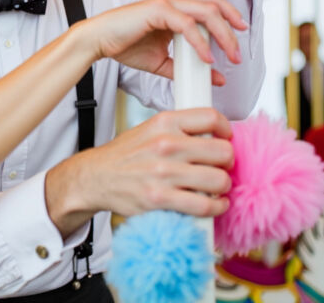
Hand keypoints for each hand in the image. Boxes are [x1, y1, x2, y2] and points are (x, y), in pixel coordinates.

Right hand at [46, 108, 233, 235]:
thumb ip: (179, 129)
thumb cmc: (125, 156)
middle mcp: (165, 145)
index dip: (226, 130)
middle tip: (220, 166)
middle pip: (222, 151)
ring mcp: (163, 172)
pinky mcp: (160, 198)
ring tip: (216, 187)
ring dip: (223, 186)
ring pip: (219, 180)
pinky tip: (213, 204)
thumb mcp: (149, 129)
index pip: (211, 117)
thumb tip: (213, 135)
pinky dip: (216, 207)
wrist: (96, 178)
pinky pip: (205, 204)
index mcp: (164, 123)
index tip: (226, 139)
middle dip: (227, 162)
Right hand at [87, 0, 245, 86]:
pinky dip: (200, 43)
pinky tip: (206, 59)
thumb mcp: (162, 61)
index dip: (230, 14)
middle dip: (233, 26)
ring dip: (223, 35)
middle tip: (238, 51)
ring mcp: (167, 2)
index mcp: (176, 6)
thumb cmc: (125, 46)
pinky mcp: (158, 11)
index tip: (241, 33)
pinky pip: (188, 25)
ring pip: (207, 12)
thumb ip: (187, 66)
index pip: (212, 3)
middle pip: (216, 3)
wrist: (98, 41)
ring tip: (229, 56)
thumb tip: (215, 78)